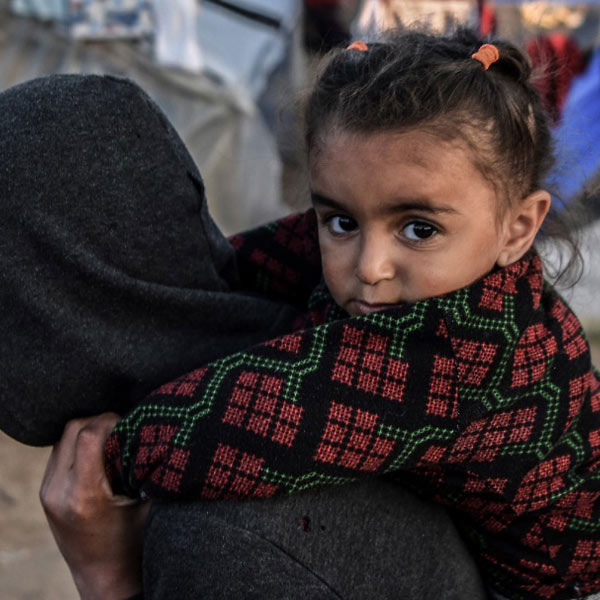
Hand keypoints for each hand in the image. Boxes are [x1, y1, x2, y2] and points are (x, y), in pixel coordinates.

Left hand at [40, 413, 148, 599]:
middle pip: (73, 428)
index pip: (89, 434)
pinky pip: (60, 451)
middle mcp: (58, 491)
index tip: (132, 425)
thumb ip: (148, 467)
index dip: (112, 420)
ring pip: (64, 437)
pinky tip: (101, 455)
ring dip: (89, 431)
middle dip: (101, 422)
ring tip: (114, 442)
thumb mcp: (148, 503)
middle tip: (125, 430)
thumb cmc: (134, 541)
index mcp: (84, 495)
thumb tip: (159, 431)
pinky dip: (80, 444)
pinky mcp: (46, 492)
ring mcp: (47, 492)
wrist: (105, 576)